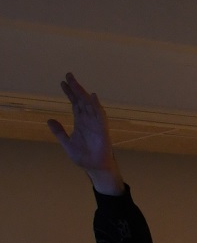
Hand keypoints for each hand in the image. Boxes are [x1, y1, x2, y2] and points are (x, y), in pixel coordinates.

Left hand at [47, 73, 122, 194]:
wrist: (94, 167)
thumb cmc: (83, 156)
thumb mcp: (66, 143)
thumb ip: (59, 132)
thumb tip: (49, 120)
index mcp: (80, 122)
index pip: (74, 103)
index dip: (69, 93)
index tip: (62, 82)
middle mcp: (88, 120)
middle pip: (81, 100)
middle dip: (75, 88)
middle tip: (68, 75)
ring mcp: (96, 123)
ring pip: (89, 105)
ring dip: (83, 94)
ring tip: (76, 83)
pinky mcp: (102, 129)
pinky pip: (100, 115)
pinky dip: (97, 106)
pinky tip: (93, 97)